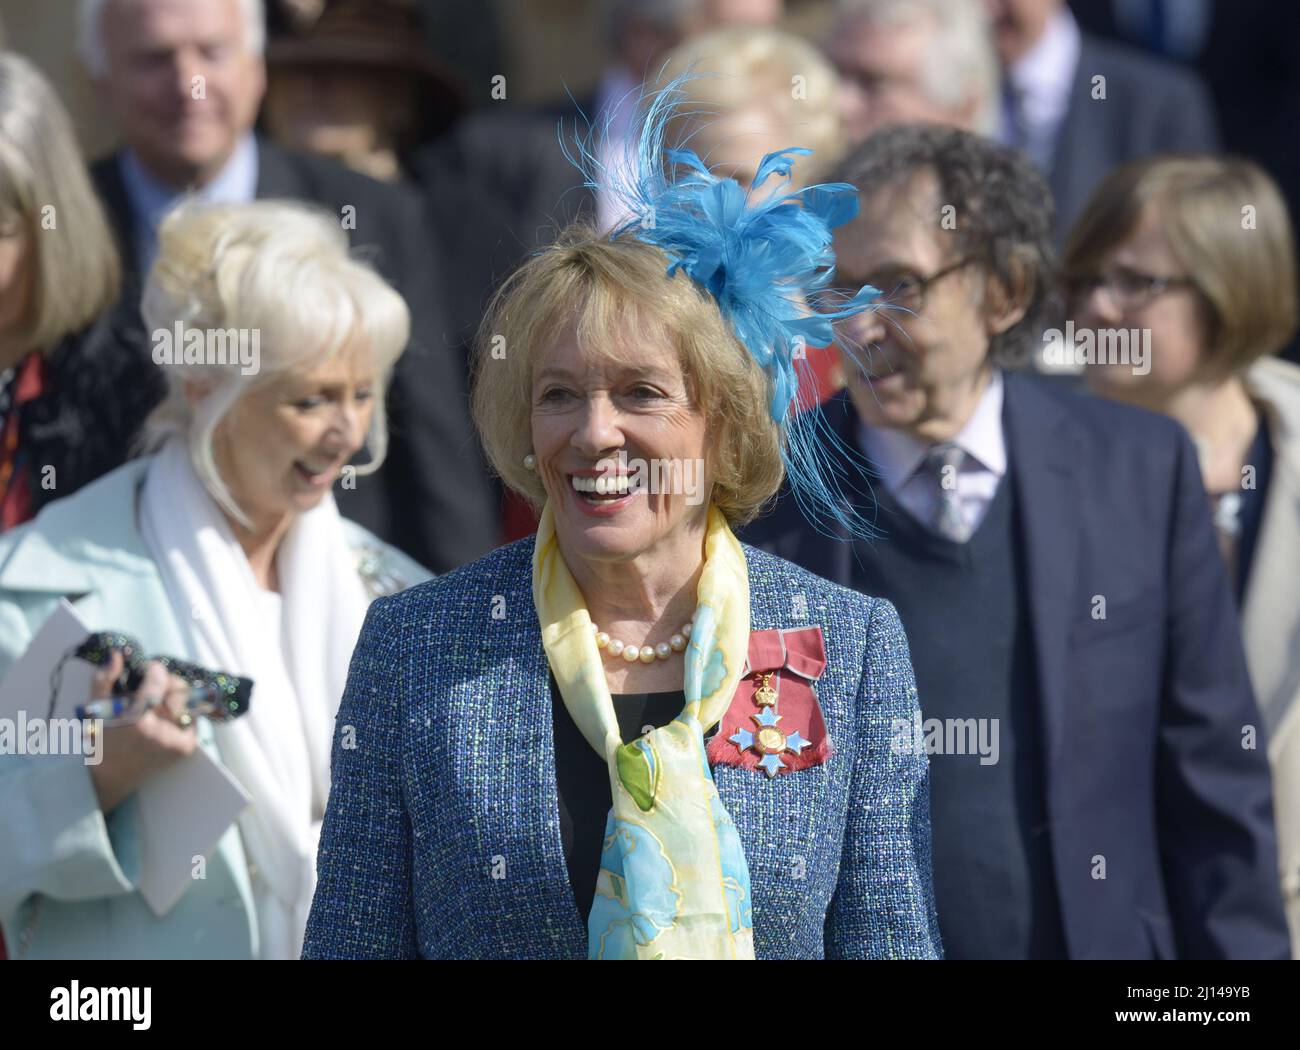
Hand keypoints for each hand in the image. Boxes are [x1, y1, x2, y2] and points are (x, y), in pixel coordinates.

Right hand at [86, 651, 198, 814]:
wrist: (111, 777)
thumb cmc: (101, 739)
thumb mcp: (96, 707)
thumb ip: (105, 678)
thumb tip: (119, 653)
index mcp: (136, 720)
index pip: (159, 678)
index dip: (153, 670)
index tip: (146, 671)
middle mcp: (161, 731)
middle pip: (180, 687)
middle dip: (167, 683)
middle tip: (151, 690)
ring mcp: (177, 741)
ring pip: (188, 701)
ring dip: (173, 698)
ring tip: (155, 707)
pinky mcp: (186, 748)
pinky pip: (192, 717)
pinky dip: (179, 713)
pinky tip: (163, 719)